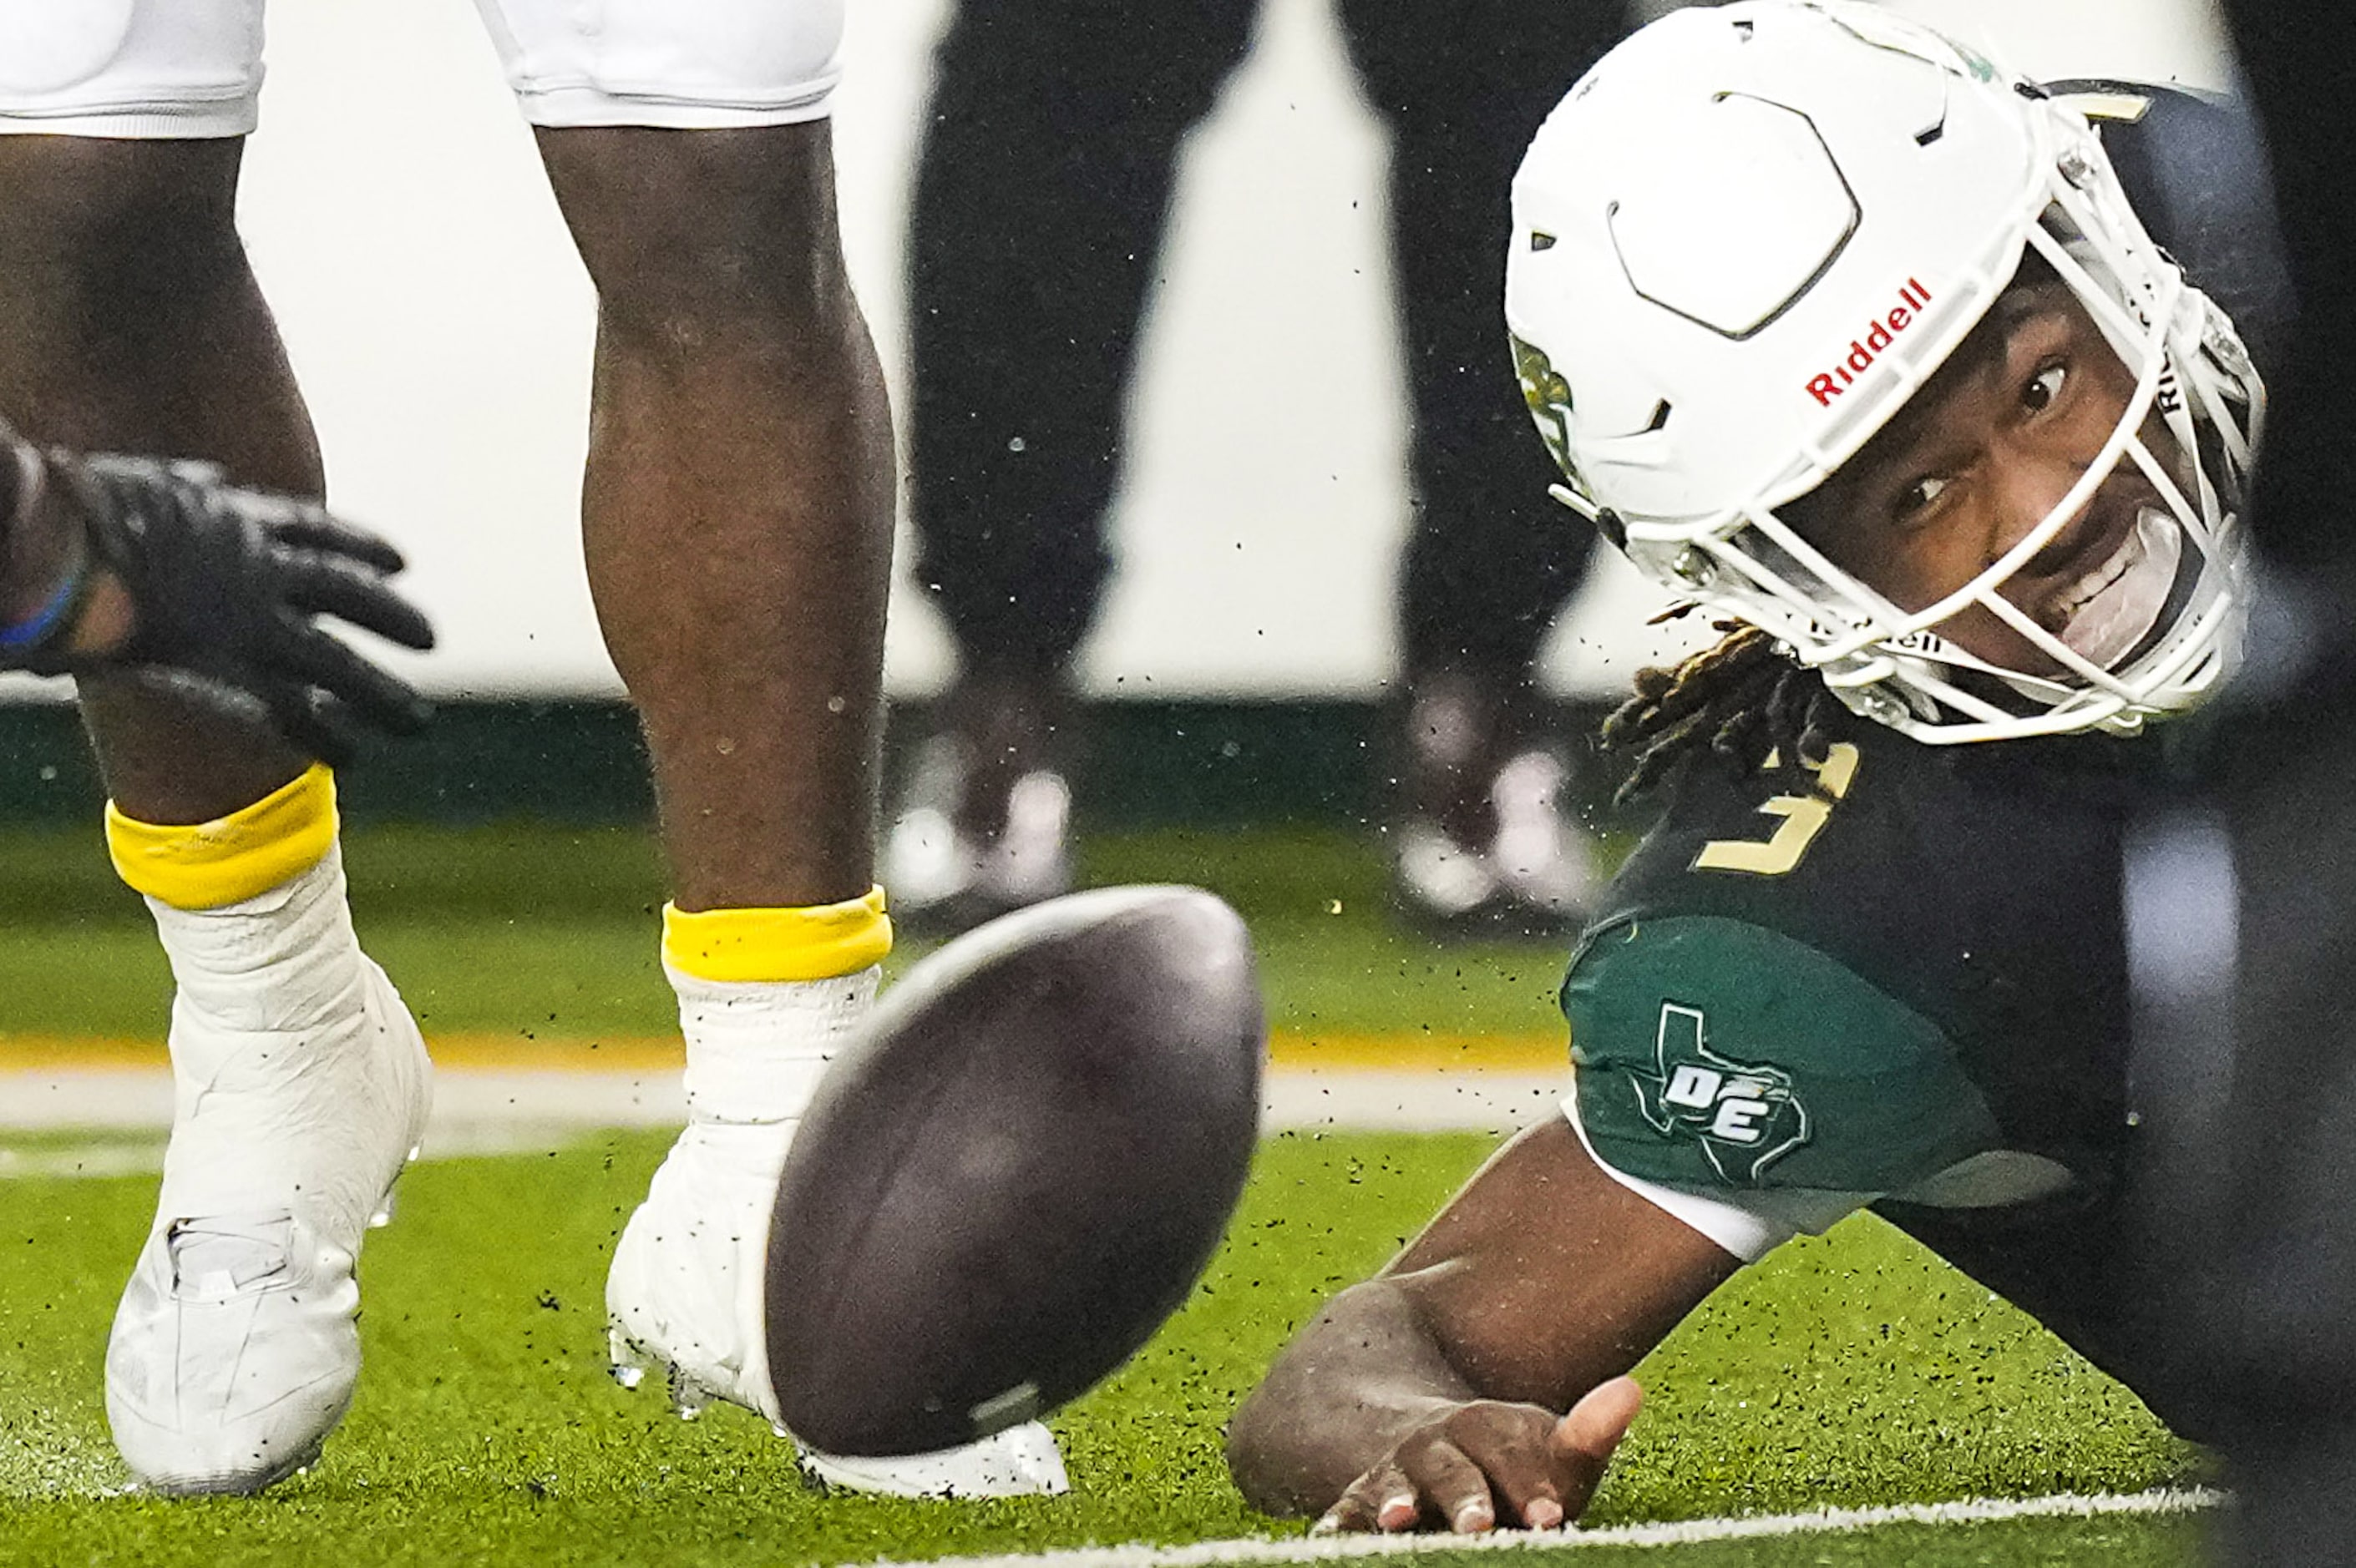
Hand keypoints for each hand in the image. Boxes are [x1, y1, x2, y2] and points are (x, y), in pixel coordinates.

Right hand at [22, 451, 435, 766]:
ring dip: (382, 695)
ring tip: (417, 720)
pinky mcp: (229, 668)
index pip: (320, 533)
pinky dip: (324, 735)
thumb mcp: (150, 478)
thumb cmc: (83, 511)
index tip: (401, 563)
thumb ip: (189, 484)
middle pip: (350, 595)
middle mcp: (262, 568)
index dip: (364, 547)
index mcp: (241, 518)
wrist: (64, 549)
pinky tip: (351, 757)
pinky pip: (291, 711)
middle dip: (393, 618)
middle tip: (430, 639)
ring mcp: (251, 620)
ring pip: (338, 663)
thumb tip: (209, 478)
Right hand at [1313, 1378, 1642, 1534]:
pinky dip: (1338, 1524)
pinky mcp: (1360, 1500)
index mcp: (1487, 1428)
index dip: (1532, 1486)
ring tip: (1399, 1522)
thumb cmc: (1505, 1464)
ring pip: (1394, 1487)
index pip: (1512, 1454)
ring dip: (1395, 1503)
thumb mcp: (1545, 1450)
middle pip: (1453, 1470)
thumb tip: (1631, 1390)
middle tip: (1480, 1528)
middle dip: (1466, 1498)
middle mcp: (1436, 1445)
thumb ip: (1586, 1436)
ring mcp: (1395, 1473)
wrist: (1419, 1438)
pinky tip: (1329, 1543)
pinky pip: (1345, 1510)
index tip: (1554, 1518)